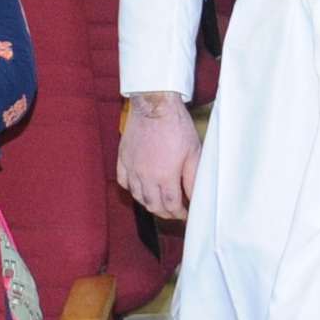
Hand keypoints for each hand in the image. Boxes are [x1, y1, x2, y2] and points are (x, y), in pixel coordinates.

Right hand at [118, 94, 198, 219]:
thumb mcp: (193, 152)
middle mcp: (145, 176)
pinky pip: (123, 181)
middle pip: (152, 205)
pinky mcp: (123, 158)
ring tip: (159, 203)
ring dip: (149, 203)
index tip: (185, 215)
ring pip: (137, 196)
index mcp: (164, 176)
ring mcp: (131, 168)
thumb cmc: (177, 126)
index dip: (179, 214)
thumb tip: (196, 197)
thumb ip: (193, 178)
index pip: (170, 205)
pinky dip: (131, 189)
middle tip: (174, 213)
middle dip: (165, 213)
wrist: (155, 104)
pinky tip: (139, 189)